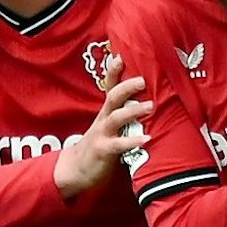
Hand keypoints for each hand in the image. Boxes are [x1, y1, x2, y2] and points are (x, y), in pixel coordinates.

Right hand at [55, 63, 149, 198]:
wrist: (75, 170)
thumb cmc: (100, 145)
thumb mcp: (111, 127)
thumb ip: (125, 114)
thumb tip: (151, 101)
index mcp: (107, 112)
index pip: (110, 87)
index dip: (113, 72)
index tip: (120, 56)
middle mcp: (103, 119)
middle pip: (113, 97)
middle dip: (126, 87)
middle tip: (143, 80)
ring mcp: (102, 134)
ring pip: (116, 118)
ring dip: (133, 111)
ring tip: (150, 106)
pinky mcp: (103, 150)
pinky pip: (118, 144)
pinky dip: (132, 141)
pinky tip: (147, 139)